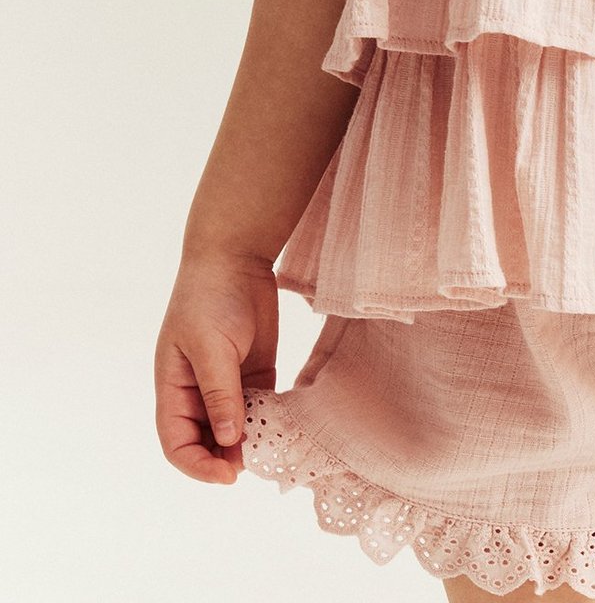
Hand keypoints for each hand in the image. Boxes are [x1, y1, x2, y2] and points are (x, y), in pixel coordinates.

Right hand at [154, 250, 279, 484]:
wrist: (236, 255)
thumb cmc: (211, 297)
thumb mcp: (211, 347)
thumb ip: (220, 393)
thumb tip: (228, 440)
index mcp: (174, 387)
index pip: (176, 442)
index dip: (197, 465)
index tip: (226, 475)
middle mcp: (197, 391)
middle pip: (206, 442)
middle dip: (226, 459)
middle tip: (255, 463)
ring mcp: (227, 383)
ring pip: (235, 430)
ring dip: (250, 443)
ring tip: (271, 449)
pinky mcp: (254, 372)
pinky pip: (259, 408)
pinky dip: (268, 421)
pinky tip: (285, 427)